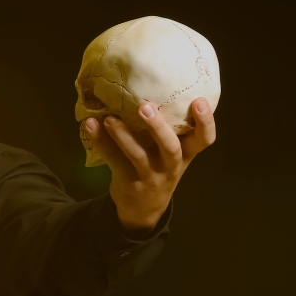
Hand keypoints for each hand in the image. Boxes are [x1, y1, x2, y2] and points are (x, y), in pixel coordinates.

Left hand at [83, 97, 216, 234]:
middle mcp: (171, 165)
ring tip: (109, 118)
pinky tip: (89, 125)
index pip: (205, 139)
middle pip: (170, 147)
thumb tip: (149, 86)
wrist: (144, 209)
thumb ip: (169, 129)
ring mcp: (150, 176)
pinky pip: (113, 160)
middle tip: (145, 106)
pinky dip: (101, 141)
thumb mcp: (172, 154)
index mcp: (186, 154)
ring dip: (122, 135)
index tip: (199, 100)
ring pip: (138, 155)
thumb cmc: (159, 168)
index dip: (206, 122)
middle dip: (158, 127)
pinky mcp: (129, 182)